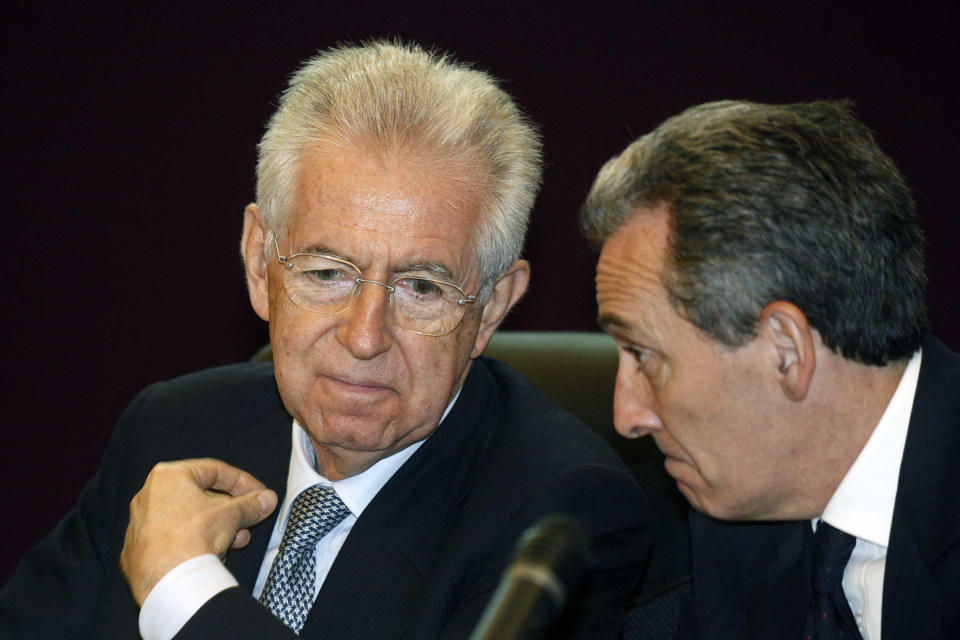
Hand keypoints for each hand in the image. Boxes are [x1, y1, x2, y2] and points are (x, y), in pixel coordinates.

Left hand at [120, 458, 277, 605]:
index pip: (215, 471)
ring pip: (189, 520)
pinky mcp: (138, 551)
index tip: (260, 495)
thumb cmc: (194, 535)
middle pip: (201, 497)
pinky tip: (213, 555)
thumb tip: (268, 500)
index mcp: (168, 475)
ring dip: (218, 528)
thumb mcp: (231, 514)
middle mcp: (148, 495)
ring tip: (236, 541)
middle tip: (250, 520)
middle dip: (231, 511)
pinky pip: (175, 540)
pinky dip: (196, 543)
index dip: (243, 483)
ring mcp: (141, 525)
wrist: (167, 581)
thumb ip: (251, 504)